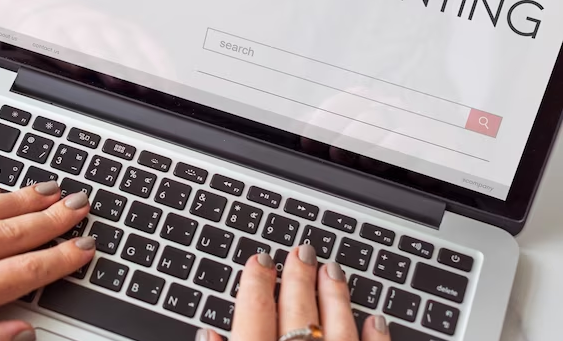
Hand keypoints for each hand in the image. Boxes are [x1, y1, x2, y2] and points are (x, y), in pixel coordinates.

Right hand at [197, 246, 389, 340]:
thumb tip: (208, 334)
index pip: (253, 313)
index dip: (255, 283)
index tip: (259, 262)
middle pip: (297, 311)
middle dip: (297, 277)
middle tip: (299, 252)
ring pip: (338, 326)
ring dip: (336, 295)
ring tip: (332, 269)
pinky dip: (375, 336)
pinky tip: (375, 317)